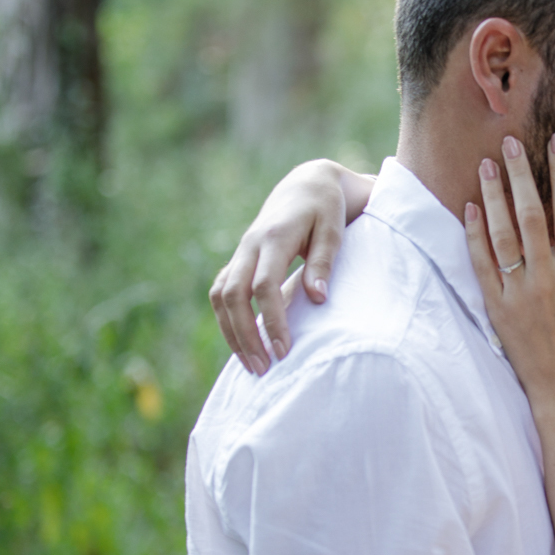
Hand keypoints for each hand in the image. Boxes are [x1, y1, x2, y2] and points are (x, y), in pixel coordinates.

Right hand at [210, 159, 354, 373]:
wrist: (306, 185)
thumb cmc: (326, 209)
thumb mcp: (334, 230)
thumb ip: (323, 263)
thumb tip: (317, 300)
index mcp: (274, 237)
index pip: (263, 285)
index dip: (271, 319)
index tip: (285, 350)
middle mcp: (249, 245)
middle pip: (233, 295)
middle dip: (245, 335)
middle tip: (264, 369)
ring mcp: (240, 252)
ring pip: (220, 296)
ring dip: (231, 332)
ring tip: (252, 365)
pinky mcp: (238, 260)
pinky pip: (221, 292)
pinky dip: (227, 319)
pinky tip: (243, 344)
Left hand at [465, 134, 554, 405]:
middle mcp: (546, 277)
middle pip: (530, 215)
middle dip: (521, 175)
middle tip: (510, 143)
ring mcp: (518, 292)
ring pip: (502, 235)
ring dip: (494, 196)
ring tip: (486, 166)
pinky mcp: (496, 308)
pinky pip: (482, 264)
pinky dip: (475, 235)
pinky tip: (471, 209)